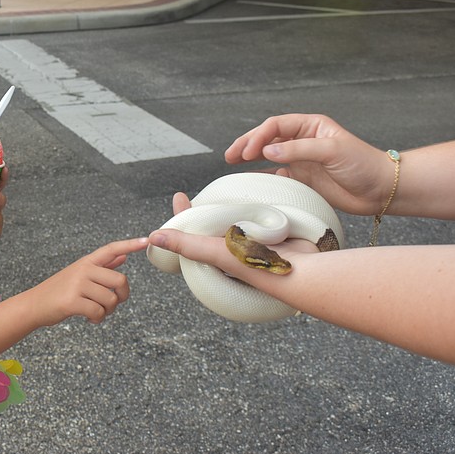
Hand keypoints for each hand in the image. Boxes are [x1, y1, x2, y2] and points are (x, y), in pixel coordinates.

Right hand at [26, 237, 147, 325]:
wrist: (34, 304)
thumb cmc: (59, 290)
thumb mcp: (79, 273)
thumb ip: (102, 266)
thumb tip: (123, 257)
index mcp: (86, 262)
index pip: (111, 249)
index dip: (130, 245)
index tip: (146, 240)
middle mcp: (84, 269)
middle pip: (120, 281)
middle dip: (122, 297)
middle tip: (112, 305)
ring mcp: (77, 284)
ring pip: (111, 300)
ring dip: (108, 312)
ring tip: (96, 313)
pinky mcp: (72, 301)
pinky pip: (98, 312)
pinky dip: (97, 319)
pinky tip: (89, 319)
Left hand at [150, 192, 317, 283]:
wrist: (302, 269)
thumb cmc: (256, 264)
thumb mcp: (216, 251)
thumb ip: (187, 244)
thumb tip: (152, 238)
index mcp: (218, 255)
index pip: (194, 232)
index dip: (185, 214)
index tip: (179, 195)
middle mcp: (235, 249)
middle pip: (215, 223)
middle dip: (209, 206)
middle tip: (199, 190)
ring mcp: (256, 240)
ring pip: (240, 217)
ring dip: (237, 202)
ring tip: (230, 187)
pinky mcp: (275, 232)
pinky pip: (267, 212)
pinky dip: (266, 199)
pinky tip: (267, 184)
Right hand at [224, 113, 394, 215]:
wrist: (381, 190)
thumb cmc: (363, 164)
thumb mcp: (331, 150)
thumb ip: (298, 149)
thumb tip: (268, 150)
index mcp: (310, 126)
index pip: (276, 126)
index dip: (259, 136)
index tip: (249, 151)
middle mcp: (302, 140)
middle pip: (267, 138)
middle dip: (247, 144)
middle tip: (231, 155)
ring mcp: (301, 160)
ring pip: (268, 155)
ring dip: (250, 158)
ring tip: (232, 162)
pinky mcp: (302, 179)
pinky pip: (275, 176)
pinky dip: (261, 177)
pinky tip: (249, 180)